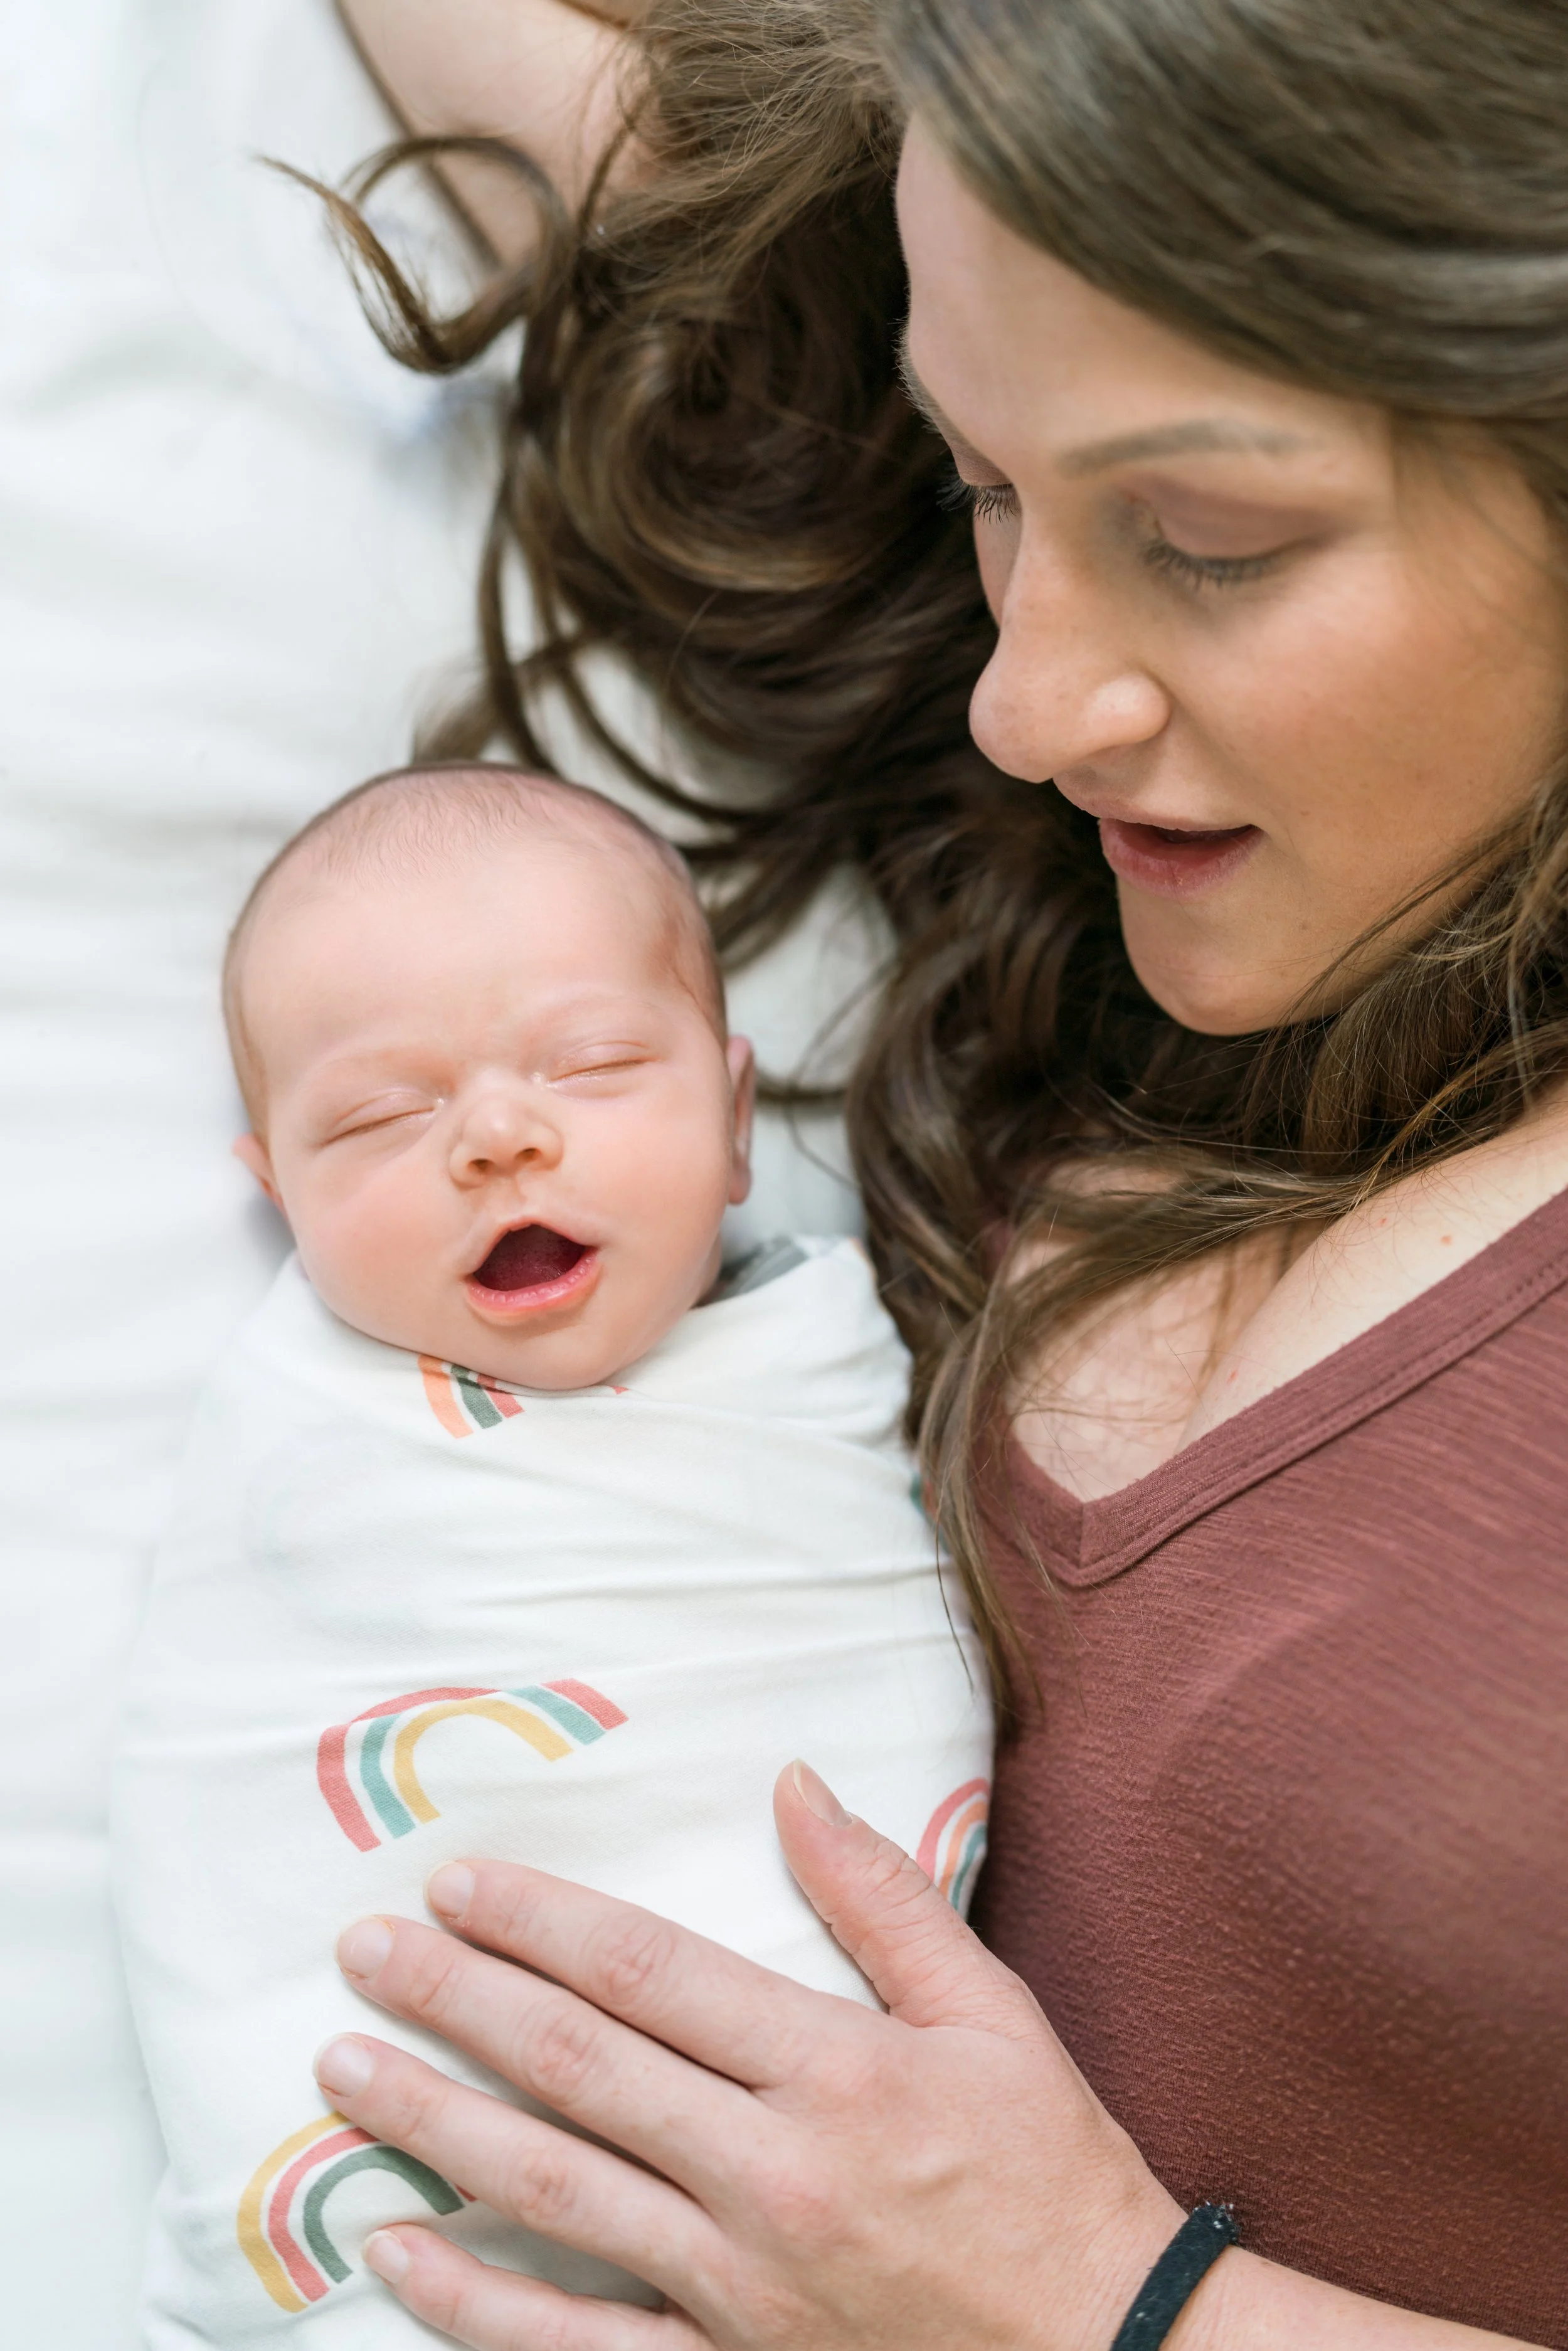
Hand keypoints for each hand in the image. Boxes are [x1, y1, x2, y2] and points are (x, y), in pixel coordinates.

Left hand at [311, 1761, 1183, 2349]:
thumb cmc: (1050, 2169)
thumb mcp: (992, 2011)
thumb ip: (883, 1894)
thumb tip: (795, 1782)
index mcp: (833, 2071)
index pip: (650, 1974)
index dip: (541, 1923)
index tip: (456, 1886)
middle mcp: (769, 2173)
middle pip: (577, 2068)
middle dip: (455, 2001)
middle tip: (362, 1952)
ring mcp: (737, 2285)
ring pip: (551, 2195)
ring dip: (435, 2125)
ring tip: (345, 2071)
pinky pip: (573, 2343)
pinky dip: (474, 2301)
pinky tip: (394, 2250)